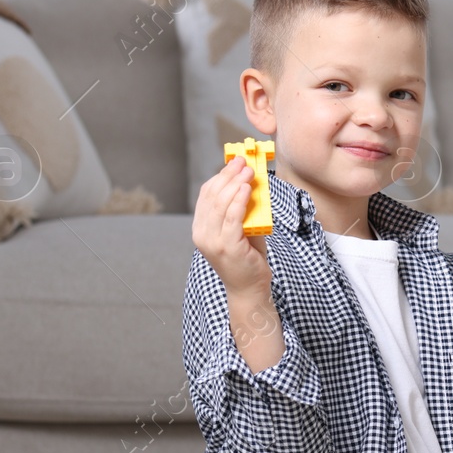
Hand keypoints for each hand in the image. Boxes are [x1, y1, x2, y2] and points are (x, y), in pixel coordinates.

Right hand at [192, 157, 269, 296]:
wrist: (249, 290)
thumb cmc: (248, 259)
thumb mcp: (242, 230)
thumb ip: (242, 211)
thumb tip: (251, 183)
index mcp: (201, 228)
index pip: (206, 195)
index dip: (220, 176)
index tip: (235, 163)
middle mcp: (202, 234)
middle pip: (212, 196)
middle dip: (228, 175)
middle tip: (243, 163)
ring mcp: (212, 241)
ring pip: (220, 204)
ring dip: (235, 184)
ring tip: (248, 172)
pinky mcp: (227, 247)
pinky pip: (232, 218)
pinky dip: (239, 200)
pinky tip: (247, 189)